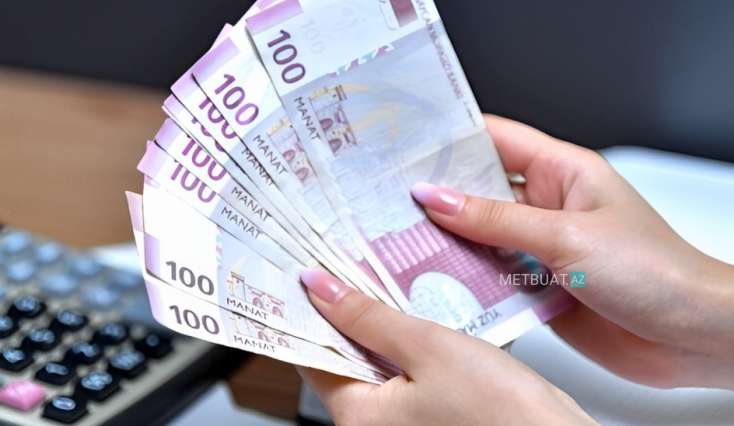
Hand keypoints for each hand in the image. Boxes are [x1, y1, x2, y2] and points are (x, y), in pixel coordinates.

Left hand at [299, 269, 596, 425]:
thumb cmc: (503, 413)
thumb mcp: (429, 349)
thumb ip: (369, 318)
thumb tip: (321, 290)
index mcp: (359, 416)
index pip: (312, 355)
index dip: (309, 311)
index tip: (311, 274)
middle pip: (344, 355)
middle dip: (348, 309)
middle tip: (348, 262)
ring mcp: (403, 421)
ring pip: (376, 359)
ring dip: (381, 321)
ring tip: (382, 276)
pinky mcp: (430, 413)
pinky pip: (405, 370)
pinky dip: (408, 339)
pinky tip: (417, 309)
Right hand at [412, 114, 733, 388]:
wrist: (690, 337)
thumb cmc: (655, 272)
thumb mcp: (567, 236)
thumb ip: (496, 220)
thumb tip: (436, 197)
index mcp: (562, 172)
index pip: (496, 139)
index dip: (451, 137)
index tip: (405, 143)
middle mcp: (547, 206)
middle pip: (479, 191)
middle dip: (437, 196)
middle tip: (387, 200)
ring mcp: (540, 247)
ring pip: (479, 238)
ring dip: (446, 243)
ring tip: (398, 243)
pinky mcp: (537, 287)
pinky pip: (490, 279)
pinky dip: (464, 282)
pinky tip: (434, 284)